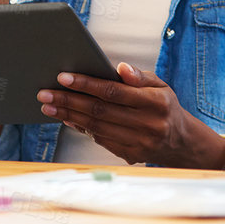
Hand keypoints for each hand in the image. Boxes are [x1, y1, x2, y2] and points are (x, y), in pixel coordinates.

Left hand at [38, 63, 224, 169]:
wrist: (180, 140)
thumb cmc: (164, 105)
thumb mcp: (160, 85)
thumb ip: (139, 77)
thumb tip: (120, 68)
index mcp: (156, 102)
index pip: (114, 91)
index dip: (86, 84)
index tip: (63, 77)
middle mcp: (148, 124)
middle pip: (100, 111)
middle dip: (69, 101)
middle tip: (45, 93)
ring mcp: (139, 143)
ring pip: (97, 127)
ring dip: (69, 116)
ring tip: (49, 106)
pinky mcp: (130, 155)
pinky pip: (100, 140)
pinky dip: (81, 128)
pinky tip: (67, 118)